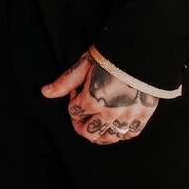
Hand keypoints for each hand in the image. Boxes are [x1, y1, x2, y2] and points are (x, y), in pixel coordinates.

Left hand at [42, 53, 158, 145]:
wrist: (141, 49)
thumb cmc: (110, 54)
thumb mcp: (84, 64)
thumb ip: (66, 82)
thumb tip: (45, 92)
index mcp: (92, 100)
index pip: (74, 112)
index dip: (72, 102)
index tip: (77, 92)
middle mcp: (109, 113)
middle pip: (89, 132)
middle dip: (81, 124)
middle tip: (83, 114)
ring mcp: (127, 116)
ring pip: (109, 138)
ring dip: (99, 134)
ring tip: (97, 123)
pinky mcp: (142, 115)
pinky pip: (129, 134)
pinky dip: (121, 133)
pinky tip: (116, 124)